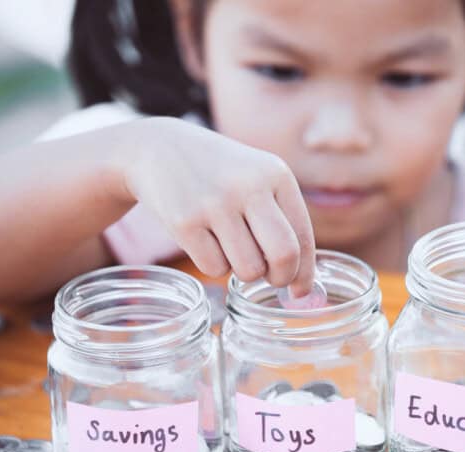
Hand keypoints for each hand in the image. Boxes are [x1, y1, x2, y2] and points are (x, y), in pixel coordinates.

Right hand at [119, 117, 314, 295]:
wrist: (159, 148)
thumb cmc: (220, 175)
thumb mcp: (258, 179)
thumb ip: (284, 220)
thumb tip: (303, 283)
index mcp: (276, 174)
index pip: (303, 236)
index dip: (305, 272)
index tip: (300, 291)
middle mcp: (249, 186)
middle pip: (283, 255)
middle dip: (282, 278)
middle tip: (272, 280)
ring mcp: (215, 203)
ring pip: (248, 269)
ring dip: (243, 270)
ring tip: (231, 247)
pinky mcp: (184, 221)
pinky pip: (214, 269)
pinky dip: (214, 265)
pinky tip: (206, 241)